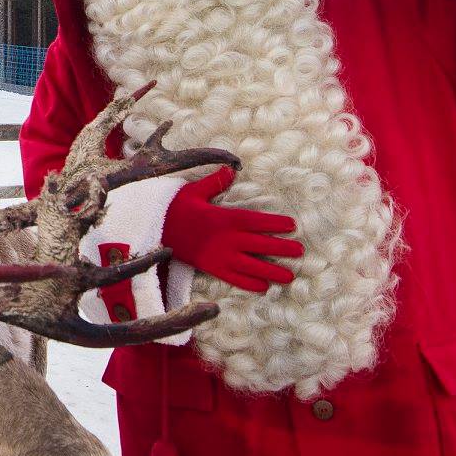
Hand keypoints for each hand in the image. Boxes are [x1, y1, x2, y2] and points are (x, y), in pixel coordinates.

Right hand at [163, 168, 303, 292]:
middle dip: (283, 249)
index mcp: (224, 217)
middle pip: (261, 245)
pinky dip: (250, 284)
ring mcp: (219, 256)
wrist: (155, 230)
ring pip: (253, 266)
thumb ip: (215, 181)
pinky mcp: (211, 268)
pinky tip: (264, 286)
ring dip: (273, 271)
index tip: (292, 225)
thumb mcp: (194, 190)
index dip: (276, 224)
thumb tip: (231, 169)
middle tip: (300, 252)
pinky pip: (235, 279)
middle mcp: (226, 238)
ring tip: (290, 276)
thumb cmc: (176, 208)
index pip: (257, 220)